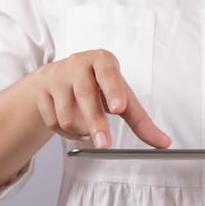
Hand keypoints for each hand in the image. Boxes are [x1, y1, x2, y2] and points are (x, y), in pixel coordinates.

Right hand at [31, 49, 170, 148]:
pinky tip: (75, 126)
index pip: (109, 74)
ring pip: (68, 115)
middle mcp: (78, 63)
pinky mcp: (40, 90)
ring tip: (90, 129)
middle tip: (105, 145)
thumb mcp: (122, 96)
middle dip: (96, 123)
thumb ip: (141, 120)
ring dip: (82, 131)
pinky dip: (67, 133)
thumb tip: (163, 143)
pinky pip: (53, 122)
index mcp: (102, 60)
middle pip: (86, 95)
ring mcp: (56, 76)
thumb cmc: (99, 85)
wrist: (60, 76)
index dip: (113, 90)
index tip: (119, 108)